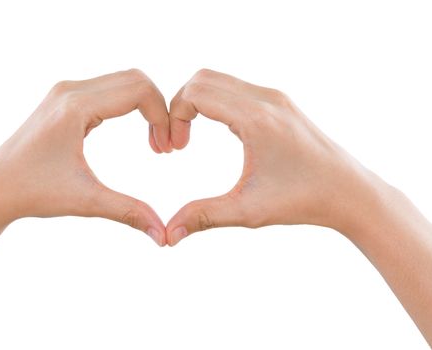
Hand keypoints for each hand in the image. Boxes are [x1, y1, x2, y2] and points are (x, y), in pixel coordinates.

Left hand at [0, 69, 170, 245]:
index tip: (169, 149)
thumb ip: (129, 212)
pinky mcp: (64, 99)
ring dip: (146, 108)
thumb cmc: (33, 193)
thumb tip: (163, 237)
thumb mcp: (86, 201)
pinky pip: (109, 89)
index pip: (139, 91)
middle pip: (135, 79)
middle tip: (166, 146)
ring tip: (154, 144)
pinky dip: (131, 106)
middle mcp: (69, 90)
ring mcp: (65, 91)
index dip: (163, 116)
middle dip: (159, 110)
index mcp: (74, 107)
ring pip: (124, 81)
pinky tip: (137, 133)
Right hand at [166, 69, 381, 245]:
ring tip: (189, 136)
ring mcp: (276, 98)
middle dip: (179, 106)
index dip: (173, 117)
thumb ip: (203, 217)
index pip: (196, 94)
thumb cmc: (303, 201)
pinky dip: (215, 102)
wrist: (349, 192)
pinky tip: (217, 131)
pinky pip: (236, 88)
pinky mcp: (280, 103)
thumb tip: (169, 236)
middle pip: (202, 79)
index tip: (173, 148)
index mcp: (257, 119)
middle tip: (176, 141)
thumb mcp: (248, 211)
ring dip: (196, 102)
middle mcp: (267, 99)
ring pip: (218, 80)